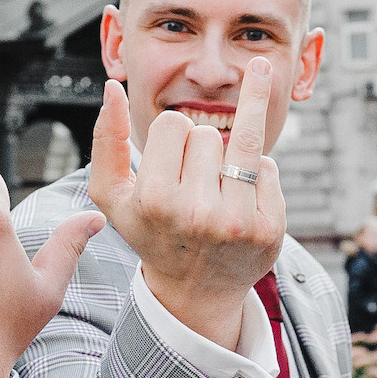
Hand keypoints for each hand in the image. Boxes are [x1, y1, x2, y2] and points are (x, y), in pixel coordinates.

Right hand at [87, 59, 283, 349]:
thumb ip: (106, 140)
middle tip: (192, 189)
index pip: (172, 123)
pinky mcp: (270, 228)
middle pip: (207, 133)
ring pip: (242, 143)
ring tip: (216, 190)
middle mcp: (196, 212)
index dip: (170, 141)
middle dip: (200, 152)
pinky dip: (256, 177)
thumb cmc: (151, 231)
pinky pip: (268, 166)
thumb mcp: (113, 195)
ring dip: (228, 159)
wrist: (195, 290)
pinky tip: (240, 205)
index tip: (168, 170)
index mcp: (154, 199)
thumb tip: (113, 88)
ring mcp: (237, 222)